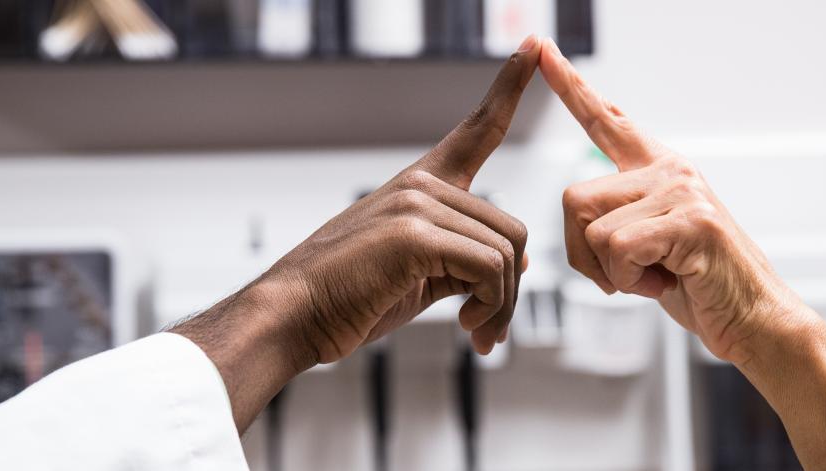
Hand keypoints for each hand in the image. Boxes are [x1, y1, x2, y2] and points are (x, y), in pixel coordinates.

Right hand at [172, 35, 541, 431]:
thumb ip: (467, 258)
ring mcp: (417, 203)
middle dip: (508, 288)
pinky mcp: (414, 234)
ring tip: (477, 333)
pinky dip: (490, 307)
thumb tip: (520, 260)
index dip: (508, 88)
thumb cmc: (352, 298)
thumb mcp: (421, 274)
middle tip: (487, 328)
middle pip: (511, 229)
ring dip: (500, 304)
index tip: (533, 47)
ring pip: (506, 253)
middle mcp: (422, 184)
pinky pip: (490, 268)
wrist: (292, 318)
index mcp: (421, 186)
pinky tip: (468, 330)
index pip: (475, 130)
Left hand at [540, 40, 811, 365]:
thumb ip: (619, 221)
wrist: (755, 319)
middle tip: (626, 276)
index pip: (607, 121)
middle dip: (582, 253)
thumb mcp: (651, 247)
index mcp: (659, 171)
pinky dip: (630, 280)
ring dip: (612, 271)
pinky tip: (665, 282)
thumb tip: (582, 222)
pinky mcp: (690, 219)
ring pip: (593, 228)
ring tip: (655, 277)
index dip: (572, 88)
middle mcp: (669, 170)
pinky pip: (618, 248)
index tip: (545, 51)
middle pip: (574, 198)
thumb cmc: (701, 287)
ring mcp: (682, 191)